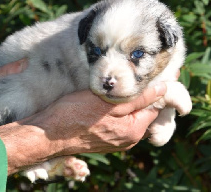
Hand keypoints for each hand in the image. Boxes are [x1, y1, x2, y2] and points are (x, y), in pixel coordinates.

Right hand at [0, 84, 165, 173]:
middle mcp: (129, 139)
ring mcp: (118, 140)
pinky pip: (122, 120)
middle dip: (146, 93)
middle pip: (146, 111)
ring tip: (129, 80)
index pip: (156, 106)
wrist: (47, 133)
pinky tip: (115, 96)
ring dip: (133, 100)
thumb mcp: (108, 101)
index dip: (159, 88)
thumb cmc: (75, 114)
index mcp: (134, 131)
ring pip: (133, 115)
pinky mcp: (107, 138)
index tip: (162, 71)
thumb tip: (163, 89)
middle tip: (144, 72)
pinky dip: (122, 108)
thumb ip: (139, 97)